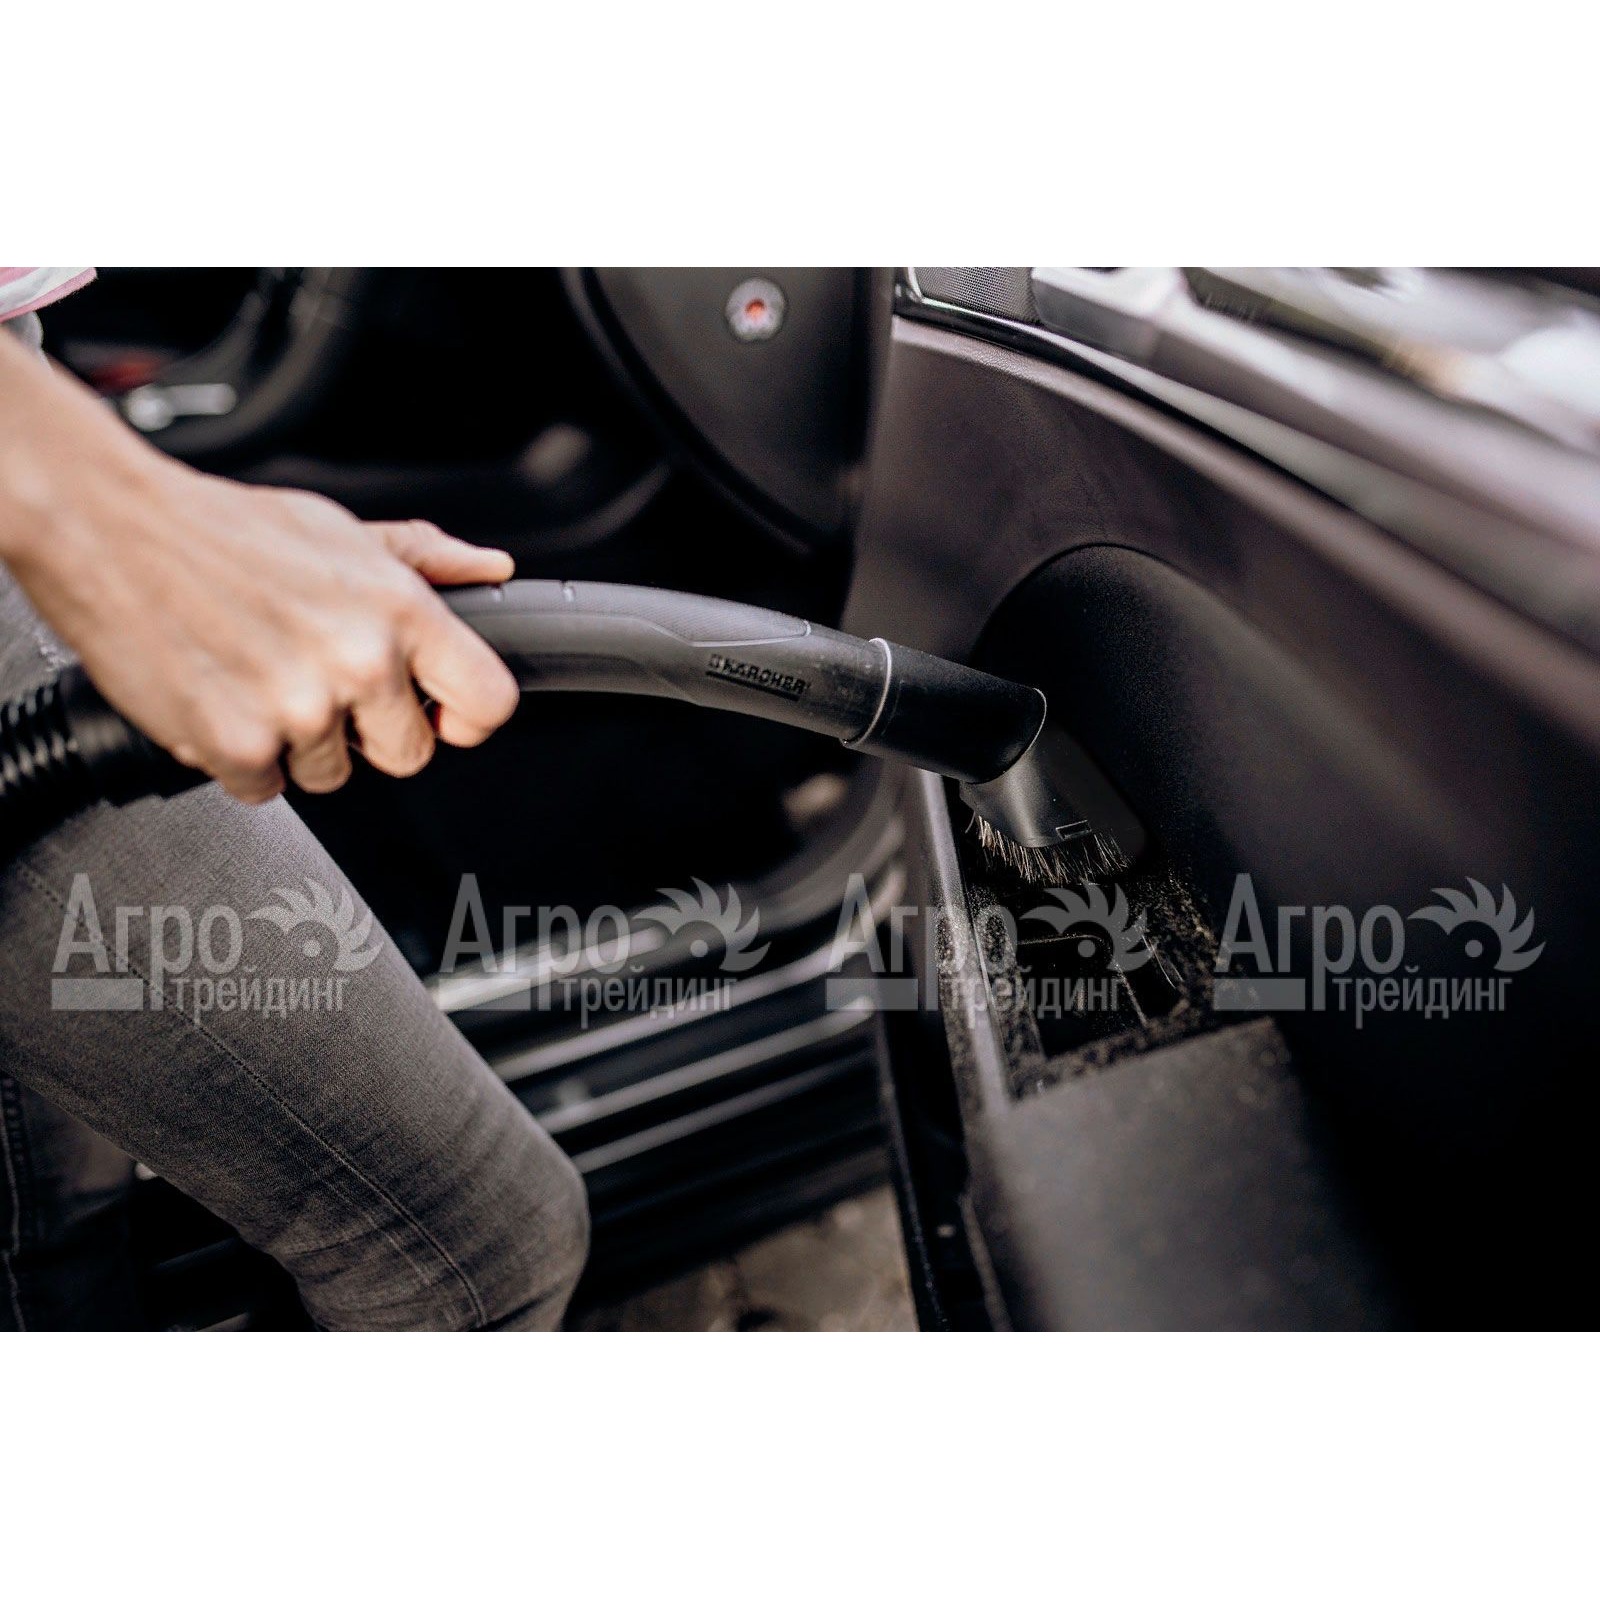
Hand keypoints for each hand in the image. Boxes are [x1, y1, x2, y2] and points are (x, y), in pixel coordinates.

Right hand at [0, 334, 519, 801]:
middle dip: (371, 733)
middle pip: (411, 755)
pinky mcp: (238, 743)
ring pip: (332, 774)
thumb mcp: (340, 530)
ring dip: (298, 744)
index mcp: (399, 610)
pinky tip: (225, 699)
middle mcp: (360, 661)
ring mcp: (301, 708)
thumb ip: (423, 560)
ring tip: (260, 677)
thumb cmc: (222, 529)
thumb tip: (489, 571)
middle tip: (321, 685)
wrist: (107, 527)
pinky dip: (242, 758)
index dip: (467, 717)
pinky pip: (265, 788)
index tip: (442, 714)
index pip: (490, 701)